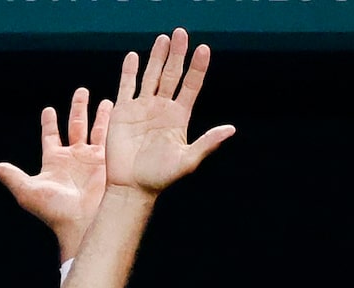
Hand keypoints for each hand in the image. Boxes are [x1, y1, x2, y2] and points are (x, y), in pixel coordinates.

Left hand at [0, 89, 112, 264]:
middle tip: (81, 92)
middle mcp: (72, 157)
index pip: (50, 136)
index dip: (49, 122)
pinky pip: (108, 136)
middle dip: (77, 109)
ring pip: (94, 128)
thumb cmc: (53, 209)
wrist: (80, 221)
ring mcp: (90, 158)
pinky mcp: (105, 160)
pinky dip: (112, 122)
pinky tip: (117, 107)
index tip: (48, 110)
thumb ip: (10, 176)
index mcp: (53, 161)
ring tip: (103, 100)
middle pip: (75, 126)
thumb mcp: (27, 190)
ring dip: (98, 113)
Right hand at [103, 30, 234, 198]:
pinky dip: (129, 72)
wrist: (130, 188)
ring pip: (151, 76)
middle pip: (172, 74)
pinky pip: (126, 87)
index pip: (191, 85)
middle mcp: (162, 108)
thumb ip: (207, 143)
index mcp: (179, 116)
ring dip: (157, 57)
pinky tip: (133, 57)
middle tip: (181, 33)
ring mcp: (142, 108)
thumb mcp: (187, 161)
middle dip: (177, 54)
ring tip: (163, 39)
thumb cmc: (159, 178)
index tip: (203, 50)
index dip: (197, 68)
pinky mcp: (123, 113)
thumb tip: (231, 130)